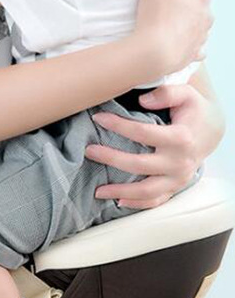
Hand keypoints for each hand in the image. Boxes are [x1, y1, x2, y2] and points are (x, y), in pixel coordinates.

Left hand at [86, 82, 223, 207]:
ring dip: (121, 191)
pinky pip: (156, 200)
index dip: (118, 125)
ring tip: (97, 190)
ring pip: (147, 190)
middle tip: (88, 151)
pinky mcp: (175, 187)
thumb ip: (167, 93)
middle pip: (139, 165)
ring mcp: (178, 178)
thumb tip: (144, 100)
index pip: (143, 133)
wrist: (210, 131)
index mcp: (181, 138)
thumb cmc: (192, 110)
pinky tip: (118, 202)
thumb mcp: (185, 94)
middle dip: (111, 158)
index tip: (98, 118)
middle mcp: (180, 162)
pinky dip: (137, 204)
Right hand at [132, 0, 211, 78]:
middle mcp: (206, 15)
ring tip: (178, 12)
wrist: (154, 52)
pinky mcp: (193, 52)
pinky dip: (193, 38)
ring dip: (192, 14)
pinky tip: (186, 38)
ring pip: (201, 20)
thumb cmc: (156, 16)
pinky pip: (197, 43)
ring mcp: (202, 35)